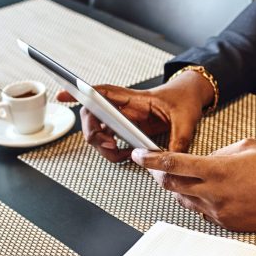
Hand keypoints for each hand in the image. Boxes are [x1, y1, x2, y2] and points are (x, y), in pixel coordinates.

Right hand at [57, 71, 214, 161]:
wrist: (191, 97)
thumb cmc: (186, 101)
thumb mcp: (187, 120)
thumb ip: (178, 141)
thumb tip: (169, 161)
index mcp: (136, 99)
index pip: (104, 93)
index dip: (82, 93)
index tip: (64, 93)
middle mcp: (126, 108)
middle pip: (93, 116)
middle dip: (92, 133)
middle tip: (109, 146)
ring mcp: (126, 119)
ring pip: (99, 130)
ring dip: (102, 146)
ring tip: (120, 154)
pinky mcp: (129, 129)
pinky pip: (110, 139)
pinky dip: (112, 151)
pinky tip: (125, 156)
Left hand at [130, 138, 255, 231]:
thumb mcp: (247, 146)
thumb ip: (219, 152)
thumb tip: (205, 161)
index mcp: (218, 169)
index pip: (173, 163)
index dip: (150, 158)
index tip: (138, 154)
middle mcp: (213, 193)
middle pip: (170, 184)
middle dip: (158, 173)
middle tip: (154, 164)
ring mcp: (218, 211)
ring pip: (183, 199)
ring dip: (177, 187)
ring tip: (180, 176)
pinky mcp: (226, 224)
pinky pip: (201, 211)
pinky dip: (195, 199)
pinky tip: (203, 191)